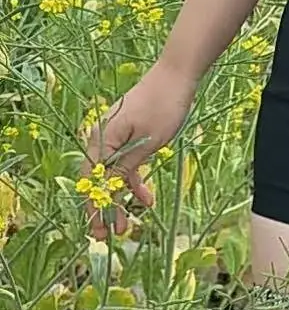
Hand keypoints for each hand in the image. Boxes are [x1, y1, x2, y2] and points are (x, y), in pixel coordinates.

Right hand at [77, 59, 196, 241]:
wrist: (176, 74)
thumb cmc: (163, 106)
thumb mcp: (148, 142)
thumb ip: (124, 167)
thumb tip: (104, 191)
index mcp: (102, 138)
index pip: (91, 180)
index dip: (94, 208)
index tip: (99, 230)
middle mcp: (102, 137)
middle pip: (97, 179)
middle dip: (104, 208)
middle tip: (110, 234)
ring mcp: (114, 135)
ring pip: (111, 174)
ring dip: (119, 198)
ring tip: (128, 224)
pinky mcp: (127, 134)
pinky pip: (124, 162)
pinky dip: (132, 180)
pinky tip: (146, 198)